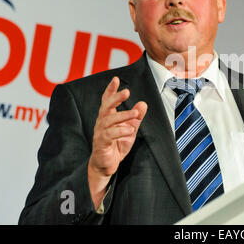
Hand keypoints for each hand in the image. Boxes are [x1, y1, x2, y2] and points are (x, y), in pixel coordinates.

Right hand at [88, 76, 146, 207]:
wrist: (106, 165)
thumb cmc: (117, 145)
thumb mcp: (130, 129)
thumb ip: (136, 117)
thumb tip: (143, 103)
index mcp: (107, 117)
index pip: (107, 100)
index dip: (111, 89)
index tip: (116, 79)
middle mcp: (102, 122)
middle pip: (106, 106)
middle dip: (116, 98)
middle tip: (127, 91)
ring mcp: (100, 133)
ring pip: (109, 120)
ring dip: (123, 115)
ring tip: (135, 113)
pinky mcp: (101, 143)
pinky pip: (110, 135)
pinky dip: (120, 131)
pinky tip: (129, 130)